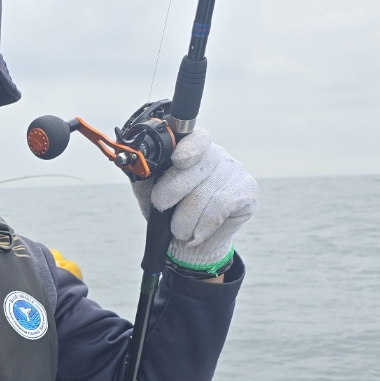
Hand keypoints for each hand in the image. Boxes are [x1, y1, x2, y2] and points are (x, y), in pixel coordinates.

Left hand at [131, 127, 256, 269]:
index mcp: (192, 148)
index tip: (177, 161)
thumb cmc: (169, 210)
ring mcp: (234, 170)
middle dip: (171, 193)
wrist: (188, 243)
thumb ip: (143, 170)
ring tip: (180, 229)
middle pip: (195, 168)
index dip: (188, 148)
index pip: (196, 137)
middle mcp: (216, 153)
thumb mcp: (149, 189)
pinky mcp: (247, 190)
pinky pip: (220, 208)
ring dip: (185, 219)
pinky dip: (203, 226)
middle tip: (162, 207)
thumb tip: (132, 159)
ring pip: (205, 194)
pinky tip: (197, 233)